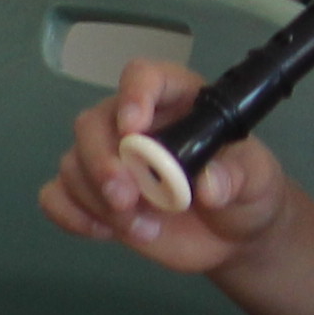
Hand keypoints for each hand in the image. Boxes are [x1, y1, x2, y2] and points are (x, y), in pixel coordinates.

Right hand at [44, 57, 291, 274]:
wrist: (233, 237)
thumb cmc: (247, 193)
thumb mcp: (258, 181)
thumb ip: (238, 176)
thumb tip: (209, 185)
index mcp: (176, 101)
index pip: (145, 77)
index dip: (134, 95)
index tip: (133, 128)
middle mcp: (134, 125)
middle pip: (93, 123)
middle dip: (102, 162)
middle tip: (126, 199)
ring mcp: (108, 160)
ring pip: (72, 163)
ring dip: (97, 199)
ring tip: (142, 229)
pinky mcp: (92, 196)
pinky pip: (55, 196)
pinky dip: (70, 214)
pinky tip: (103, 232)